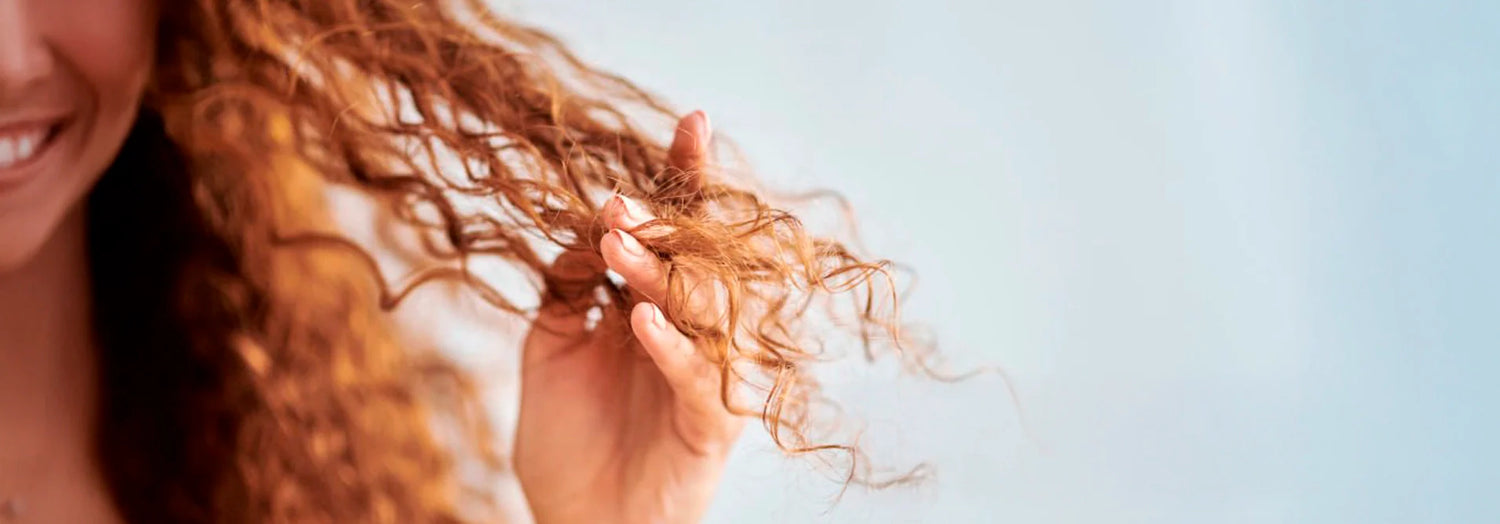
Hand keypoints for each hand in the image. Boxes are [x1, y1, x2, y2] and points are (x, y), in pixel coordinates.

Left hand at [513, 111, 742, 523]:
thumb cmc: (572, 442)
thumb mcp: (552, 346)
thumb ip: (568, 284)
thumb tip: (580, 221)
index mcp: (661, 306)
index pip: (678, 232)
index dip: (685, 179)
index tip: (689, 122)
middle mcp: (695, 333)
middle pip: (702, 259)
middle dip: (667, 222)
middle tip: (619, 202)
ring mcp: (707, 376)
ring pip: (704, 310)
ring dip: (661, 274)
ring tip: (620, 246)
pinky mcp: (710, 424)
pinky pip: (697, 376)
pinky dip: (670, 345)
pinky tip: (638, 317)